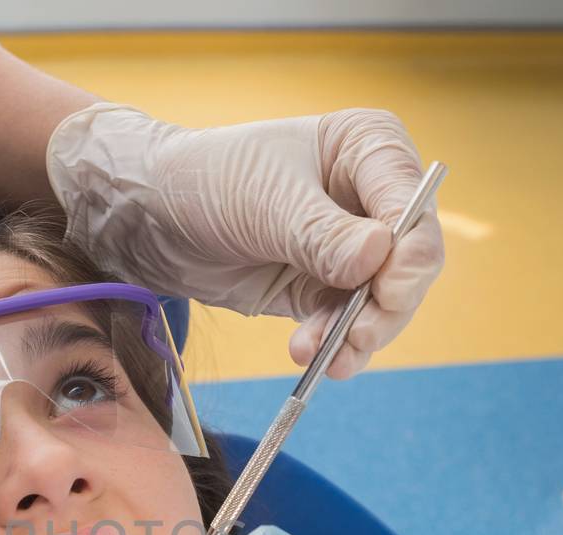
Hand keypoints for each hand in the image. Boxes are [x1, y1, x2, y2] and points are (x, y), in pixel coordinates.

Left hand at [46, 104, 444, 377]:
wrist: (151, 215)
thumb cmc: (208, 179)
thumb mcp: (266, 201)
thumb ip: (324, 233)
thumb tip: (380, 256)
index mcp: (369, 149)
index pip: (412, 206)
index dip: (408, 253)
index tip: (385, 290)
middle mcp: (370, 197)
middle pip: (410, 262)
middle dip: (386, 306)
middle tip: (357, 336)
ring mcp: (350, 248)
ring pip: (382, 302)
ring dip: (357, 334)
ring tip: (321, 355)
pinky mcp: (322, 288)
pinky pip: (344, 324)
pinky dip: (333, 344)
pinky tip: (311, 357)